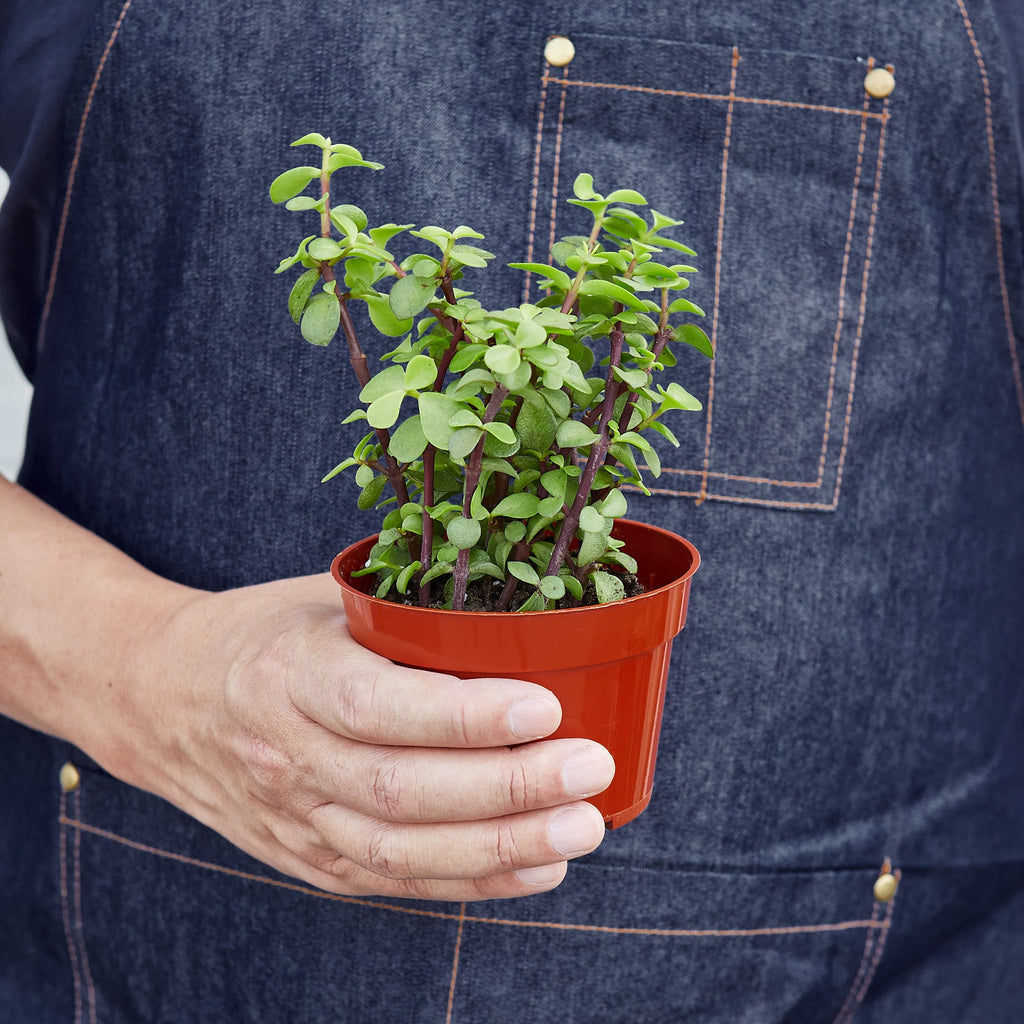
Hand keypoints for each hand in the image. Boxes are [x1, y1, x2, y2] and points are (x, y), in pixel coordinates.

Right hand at [108, 571, 614, 901]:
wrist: (162, 697)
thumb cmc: (264, 634)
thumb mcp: (322, 599)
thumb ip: (404, 613)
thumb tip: (521, 613)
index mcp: (288, 675)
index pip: (377, 706)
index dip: (463, 716)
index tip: (545, 707)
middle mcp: (287, 756)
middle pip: (401, 790)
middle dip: (507, 788)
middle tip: (589, 770)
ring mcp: (295, 818)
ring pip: (402, 850)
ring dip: (501, 846)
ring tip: (580, 828)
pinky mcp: (309, 858)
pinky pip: (395, 879)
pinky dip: (470, 880)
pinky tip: (536, 866)